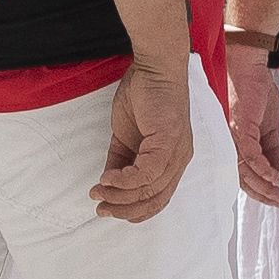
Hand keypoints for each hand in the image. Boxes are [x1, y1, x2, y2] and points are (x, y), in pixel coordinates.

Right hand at [89, 52, 191, 222]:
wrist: (154, 67)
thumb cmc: (143, 96)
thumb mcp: (127, 135)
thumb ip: (121, 160)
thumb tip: (107, 183)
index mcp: (172, 161)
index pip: (158, 198)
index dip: (134, 210)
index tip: (109, 209)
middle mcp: (179, 161)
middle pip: (155, 200)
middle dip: (125, 210)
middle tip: (101, 208)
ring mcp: (176, 152)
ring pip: (150, 190)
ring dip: (120, 196)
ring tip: (99, 192)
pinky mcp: (168, 142)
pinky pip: (147, 173)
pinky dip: (124, 180)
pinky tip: (107, 178)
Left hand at [222, 41, 278, 206]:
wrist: (249, 65)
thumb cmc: (255, 89)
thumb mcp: (270, 126)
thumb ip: (273, 149)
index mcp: (235, 143)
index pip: (244, 173)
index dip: (260, 188)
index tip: (278, 198)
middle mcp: (228, 142)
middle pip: (243, 177)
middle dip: (264, 193)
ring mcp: (231, 136)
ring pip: (245, 170)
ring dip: (264, 185)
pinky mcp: (238, 127)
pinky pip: (249, 155)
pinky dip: (262, 168)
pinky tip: (275, 177)